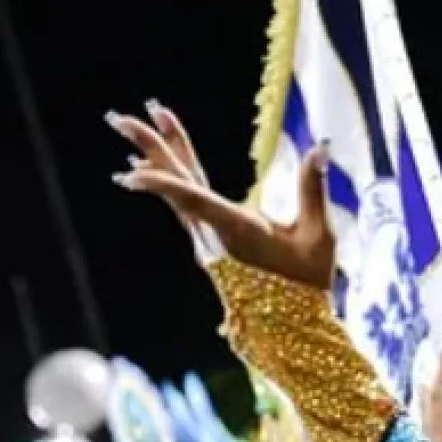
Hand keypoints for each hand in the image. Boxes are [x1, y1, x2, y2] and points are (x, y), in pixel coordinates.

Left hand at [109, 101, 335, 290]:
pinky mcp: (211, 238)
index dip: (162, 183)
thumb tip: (320, 148)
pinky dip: (170, 174)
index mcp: (236, 231)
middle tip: (120, 118)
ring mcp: (208, 237)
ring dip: (160, 153)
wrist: (291, 323)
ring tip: (145, 120)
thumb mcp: (317, 236)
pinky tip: (151, 161)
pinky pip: (184, 200)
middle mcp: (213, 234)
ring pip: (178, 189)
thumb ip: (312, 190)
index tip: (130, 171)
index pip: (193, 201)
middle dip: (151, 146)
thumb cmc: (307, 282)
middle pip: (175, 184)